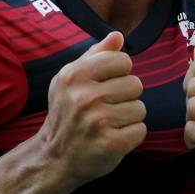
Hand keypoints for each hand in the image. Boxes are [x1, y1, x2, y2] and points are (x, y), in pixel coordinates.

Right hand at [38, 31, 146, 184]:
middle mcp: (84, 96)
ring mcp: (98, 121)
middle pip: (135, 84)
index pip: (123, 60)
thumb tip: (118, 36)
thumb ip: (95, 55)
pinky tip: (113, 137)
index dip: (119, 74)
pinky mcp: (110, 144)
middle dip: (125, 97)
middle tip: (105, 109)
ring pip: (140, 108)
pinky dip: (131, 136)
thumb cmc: (66, 113)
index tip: (105, 86)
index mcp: (74, 75)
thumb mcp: (71, 79)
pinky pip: (141, 130)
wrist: (53, 157)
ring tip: (108, 124)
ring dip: (129, 117)